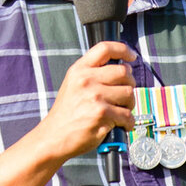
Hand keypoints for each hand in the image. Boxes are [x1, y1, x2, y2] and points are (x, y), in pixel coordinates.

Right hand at [38, 41, 136, 165]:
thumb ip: (93, 73)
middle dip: (129, 84)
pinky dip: (128, 123)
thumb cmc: (66, 113)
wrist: (53, 137)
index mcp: (79, 70)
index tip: (131, 56)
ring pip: (129, 93)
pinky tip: (119, 125)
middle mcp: (86, 80)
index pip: (104, 48)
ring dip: (129, 105)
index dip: (122, 50)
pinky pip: (128, 115)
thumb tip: (124, 68)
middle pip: (123, 72)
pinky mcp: (102, 114)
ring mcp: (94, 97)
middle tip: (124, 96)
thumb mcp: (73, 84)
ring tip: (119, 111)